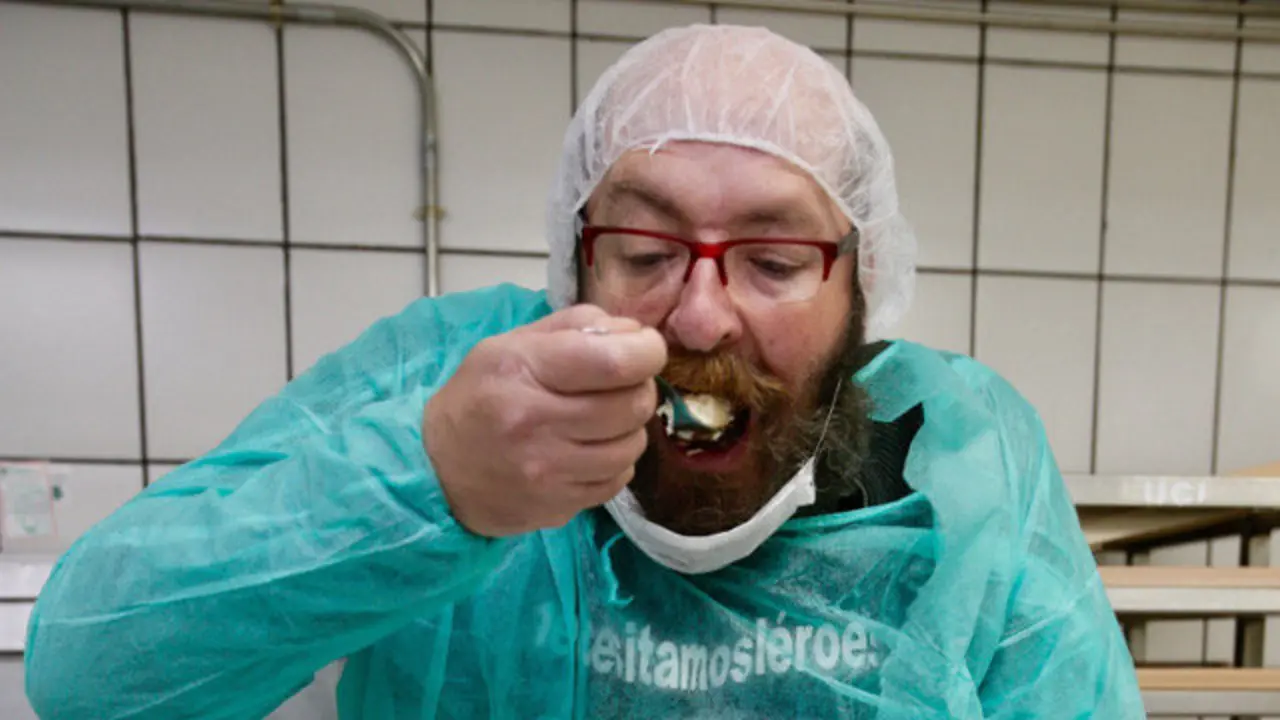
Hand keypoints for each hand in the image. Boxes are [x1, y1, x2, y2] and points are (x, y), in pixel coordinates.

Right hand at [424, 305, 667, 537]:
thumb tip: (634, 333)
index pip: (615, 361)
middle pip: (631, 404)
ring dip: (630, 428)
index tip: (646, 348)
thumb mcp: (512, 343)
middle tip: (625, 384)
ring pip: (631, 446)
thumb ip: (575, 327)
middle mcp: (535, 423)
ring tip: (607, 418)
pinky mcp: (557, 506)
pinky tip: (593, 450)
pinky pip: (617, 480)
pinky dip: (616, 461)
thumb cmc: (480, 395)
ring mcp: (547, 471)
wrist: (437, 469)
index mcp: (524, 370)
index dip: (647, 351)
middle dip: (640, 387)